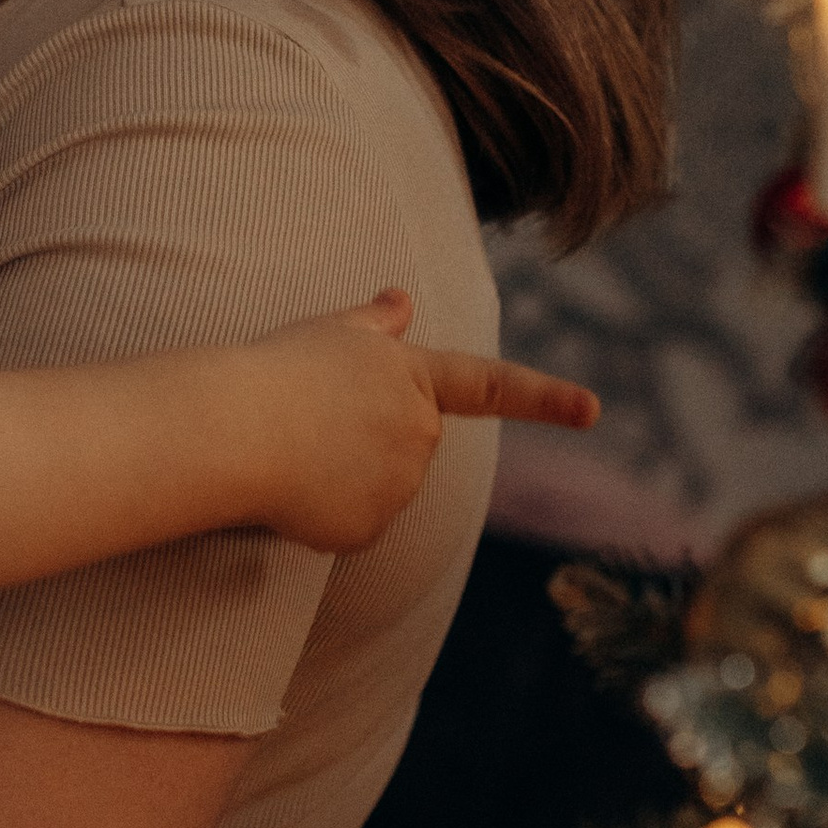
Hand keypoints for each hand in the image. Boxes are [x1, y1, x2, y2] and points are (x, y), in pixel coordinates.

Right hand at [242, 290, 596, 551]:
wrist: (235, 427)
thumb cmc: (275, 371)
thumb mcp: (328, 332)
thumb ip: (373, 325)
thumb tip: (402, 299)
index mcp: (415, 377)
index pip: (491, 386)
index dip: (546, 398)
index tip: (593, 409)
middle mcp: (420, 432)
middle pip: (406, 446)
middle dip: (366, 441)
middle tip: (310, 424)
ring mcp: (400, 484)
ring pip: (375, 489)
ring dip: (340, 478)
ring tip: (293, 453)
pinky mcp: (369, 529)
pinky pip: (349, 527)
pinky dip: (320, 515)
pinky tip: (289, 491)